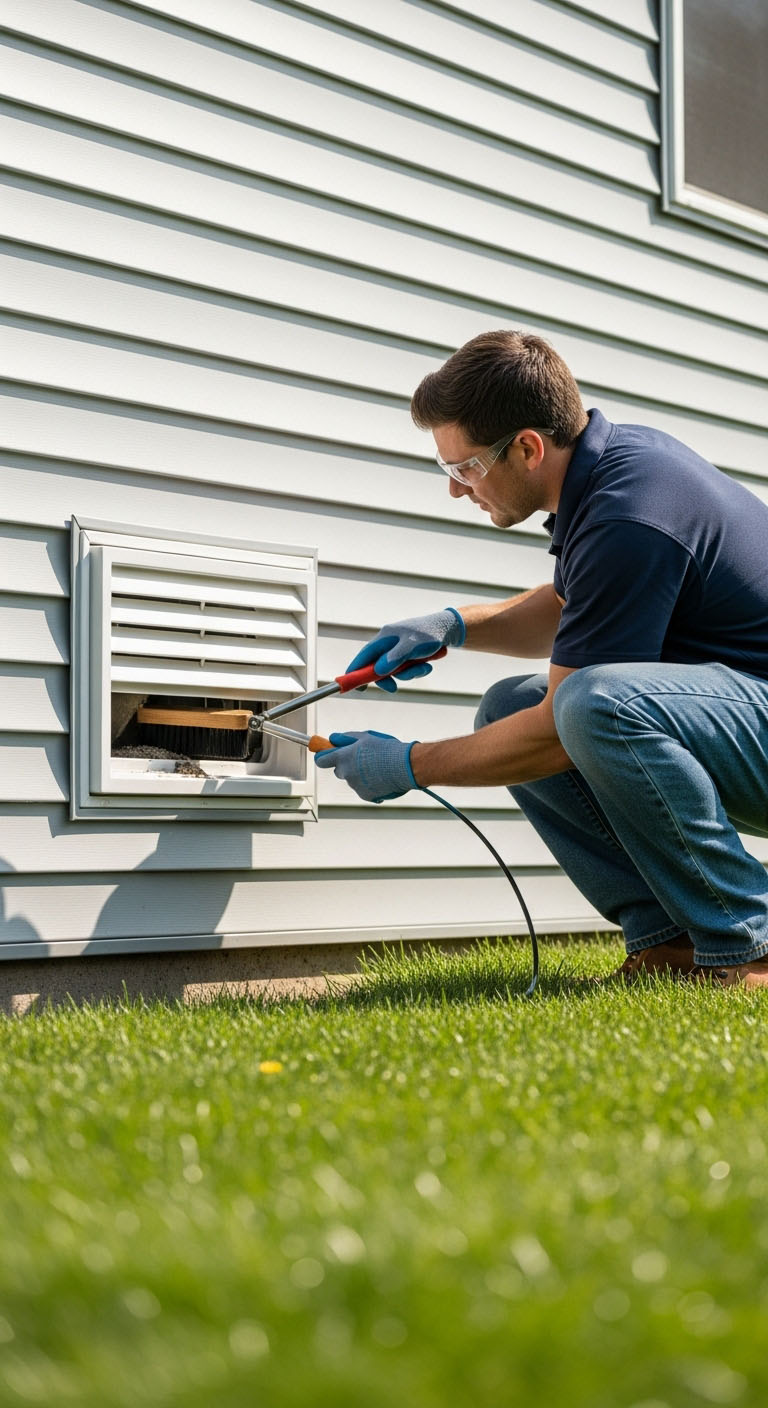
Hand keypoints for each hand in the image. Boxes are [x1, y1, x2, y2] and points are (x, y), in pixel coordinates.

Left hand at [314, 730, 418, 802]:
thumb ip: (346, 738)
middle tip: (362, 758)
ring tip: (379, 767)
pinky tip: (382, 777)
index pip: (321, 760)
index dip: (323, 756)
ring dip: (360, 774)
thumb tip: (333, 739)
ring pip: (353, 780)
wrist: (405, 767)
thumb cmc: (386, 749)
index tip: (325, 754)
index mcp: (344, 757)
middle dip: (346, 765)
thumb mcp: (365, 737)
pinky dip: (370, 784)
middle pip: (338, 770)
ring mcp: (355, 786)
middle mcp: (346, 773)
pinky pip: (364, 789)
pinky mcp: (366, 795)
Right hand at [345, 608, 464, 691]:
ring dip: (407, 674)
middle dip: (388, 678)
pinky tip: (427, 666)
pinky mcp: (407, 654)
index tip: (352, 686)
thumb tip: (378, 671)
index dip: (355, 671)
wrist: (448, 629)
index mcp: (384, 637)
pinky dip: (415, 671)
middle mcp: (388, 643)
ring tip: (423, 668)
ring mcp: (397, 649)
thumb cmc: (429, 634)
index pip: (364, 656)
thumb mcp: (412, 646)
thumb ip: (395, 658)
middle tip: (394, 688)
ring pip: (394, 670)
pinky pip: (405, 669)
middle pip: (377, 666)